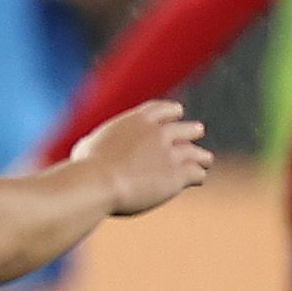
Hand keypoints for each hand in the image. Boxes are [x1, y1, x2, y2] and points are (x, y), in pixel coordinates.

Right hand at [71, 100, 212, 217]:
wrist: (99, 182)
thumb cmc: (86, 167)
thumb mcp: (88, 145)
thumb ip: (97, 142)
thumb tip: (88, 147)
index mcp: (137, 119)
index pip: (163, 108)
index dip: (172, 112)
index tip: (177, 113)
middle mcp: (159, 132)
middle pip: (186, 128)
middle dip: (191, 131)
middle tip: (197, 132)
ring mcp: (171, 153)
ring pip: (197, 152)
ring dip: (201, 157)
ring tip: (205, 161)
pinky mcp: (178, 174)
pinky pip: (197, 173)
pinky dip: (198, 176)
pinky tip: (198, 180)